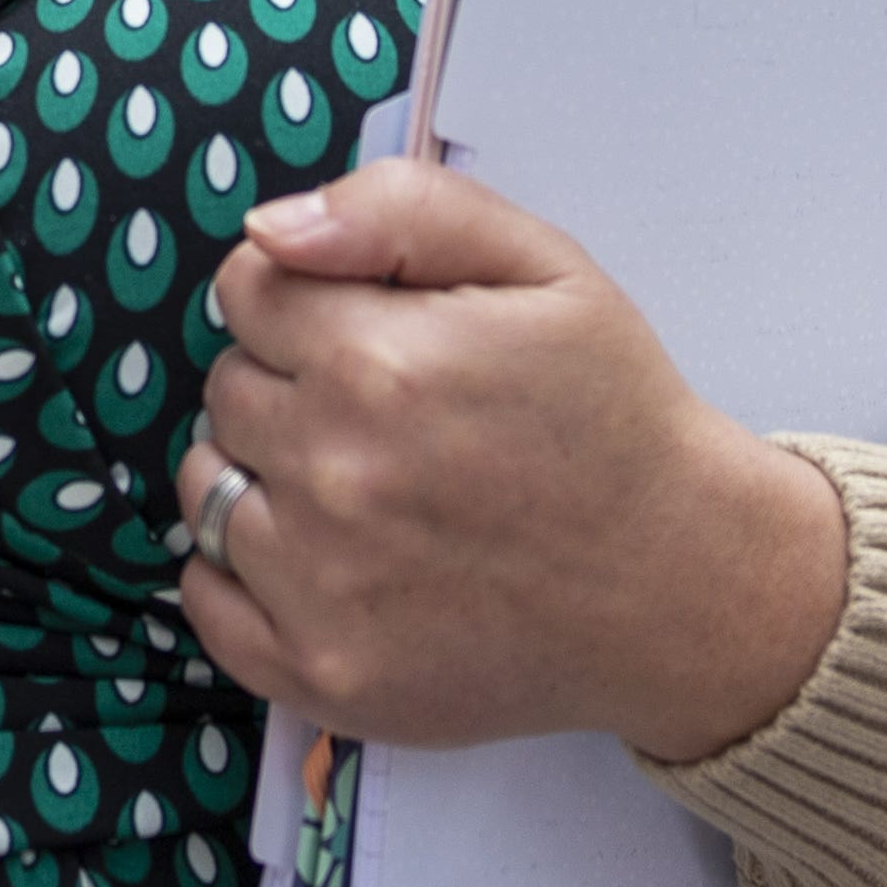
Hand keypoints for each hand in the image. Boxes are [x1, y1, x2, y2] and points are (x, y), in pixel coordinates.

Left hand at [176, 163, 848, 759]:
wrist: (680, 584)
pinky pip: (205, 603)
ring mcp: (321, 588)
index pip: (245, 292)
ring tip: (360, 483)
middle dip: (286, 381)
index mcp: (378, 363)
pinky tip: (320, 557)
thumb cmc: (611, 415)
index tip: (360, 327)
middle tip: (383, 411)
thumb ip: (398, 211)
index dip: (301, 296)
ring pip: (207, 490)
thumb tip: (267, 228)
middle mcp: (334, 475)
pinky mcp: (323, 676)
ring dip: (260, 474)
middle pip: (226, 389)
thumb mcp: (541, 265)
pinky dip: (238, 575)